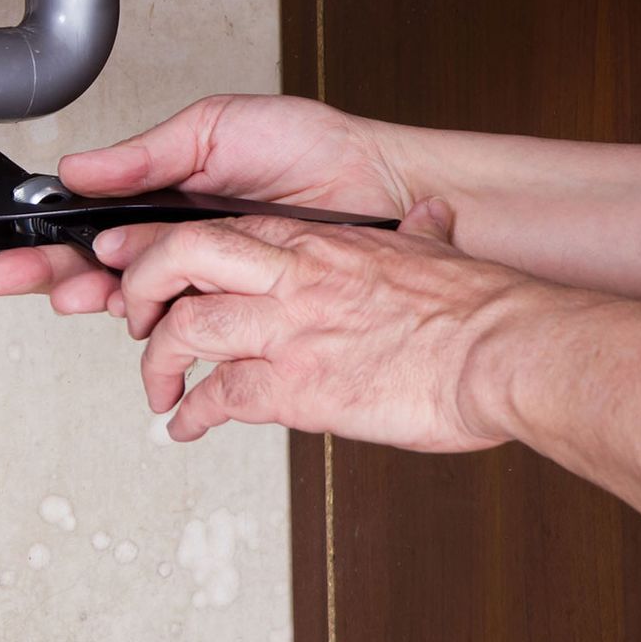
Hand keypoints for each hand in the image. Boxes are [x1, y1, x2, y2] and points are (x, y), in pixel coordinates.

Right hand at [0, 95, 412, 313]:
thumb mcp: (215, 129)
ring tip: (58, 290)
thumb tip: (78, 168)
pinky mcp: (234, 308)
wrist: (381, 188)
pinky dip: (146, 323)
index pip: (81, 219)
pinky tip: (126, 316)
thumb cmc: (311, 149)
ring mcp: (201, 277)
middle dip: (36, 270)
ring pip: (122, 298)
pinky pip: (178, 323)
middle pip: (85, 264)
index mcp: (159, 195)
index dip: (35, 234)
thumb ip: (143, 156)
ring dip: (82, 294)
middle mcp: (173, 240)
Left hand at [95, 197, 538, 450]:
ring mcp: (291, 332)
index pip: (216, 229)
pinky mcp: (299, 388)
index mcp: (317, 244)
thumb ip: (417, 233)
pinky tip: (184, 426)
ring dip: (156, 361)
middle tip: (132, 318)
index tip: (143, 264)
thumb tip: (429, 215)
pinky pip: (218, 398)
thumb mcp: (434, 251)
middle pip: (176, 259)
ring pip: (184, 329)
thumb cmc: (480, 310)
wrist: (508, 353)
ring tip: (157, 385)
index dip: (166, 247)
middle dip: (138, 287)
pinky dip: (190, 414)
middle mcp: (292, 279)